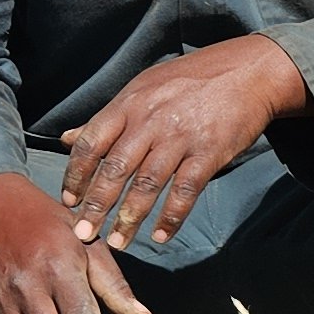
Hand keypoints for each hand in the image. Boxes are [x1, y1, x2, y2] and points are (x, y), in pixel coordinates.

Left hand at [59, 34, 308, 248]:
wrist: (247, 71)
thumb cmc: (188, 81)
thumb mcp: (140, 89)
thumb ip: (106, 119)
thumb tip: (65, 139)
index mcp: (128, 104)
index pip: (91, 143)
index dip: (76, 175)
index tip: (68, 201)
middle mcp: (150, 121)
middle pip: (115, 169)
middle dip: (96, 205)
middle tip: (83, 234)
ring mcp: (180, 137)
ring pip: (148, 184)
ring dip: (130, 218)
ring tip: (117, 242)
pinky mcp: (209, 151)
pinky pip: (186, 190)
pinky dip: (172, 216)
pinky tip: (160, 236)